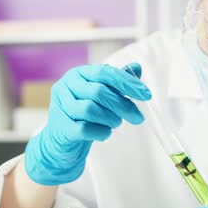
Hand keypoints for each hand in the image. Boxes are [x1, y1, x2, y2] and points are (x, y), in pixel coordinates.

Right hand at [25, 63, 151, 185]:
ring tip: (115, 123)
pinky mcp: (60, 127)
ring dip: (110, 119)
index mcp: (78, 74)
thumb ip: (118, 82)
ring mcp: (60, 106)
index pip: (105, 73)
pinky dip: (100, 132)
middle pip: (99, 92)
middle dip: (123, 105)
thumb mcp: (102, 96)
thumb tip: (138, 67)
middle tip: (138, 118)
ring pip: (90, 110)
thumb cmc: (85, 114)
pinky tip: (105, 133)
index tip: (147, 95)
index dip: (127, 83)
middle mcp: (65, 86)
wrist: (62, 140)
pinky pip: (84, 129)